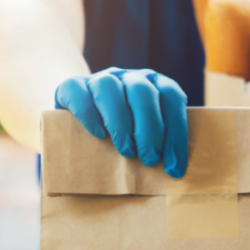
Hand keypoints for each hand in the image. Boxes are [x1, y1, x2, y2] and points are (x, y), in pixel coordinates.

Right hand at [55, 67, 188, 177]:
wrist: (82, 112)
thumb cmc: (122, 131)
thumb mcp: (144, 134)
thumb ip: (159, 142)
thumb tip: (174, 173)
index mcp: (153, 83)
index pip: (172, 97)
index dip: (176, 132)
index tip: (174, 168)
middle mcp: (128, 76)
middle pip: (143, 92)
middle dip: (149, 130)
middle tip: (149, 160)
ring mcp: (100, 78)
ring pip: (109, 87)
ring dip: (120, 123)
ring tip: (126, 152)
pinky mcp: (72, 85)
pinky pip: (78, 92)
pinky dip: (89, 114)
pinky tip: (98, 134)